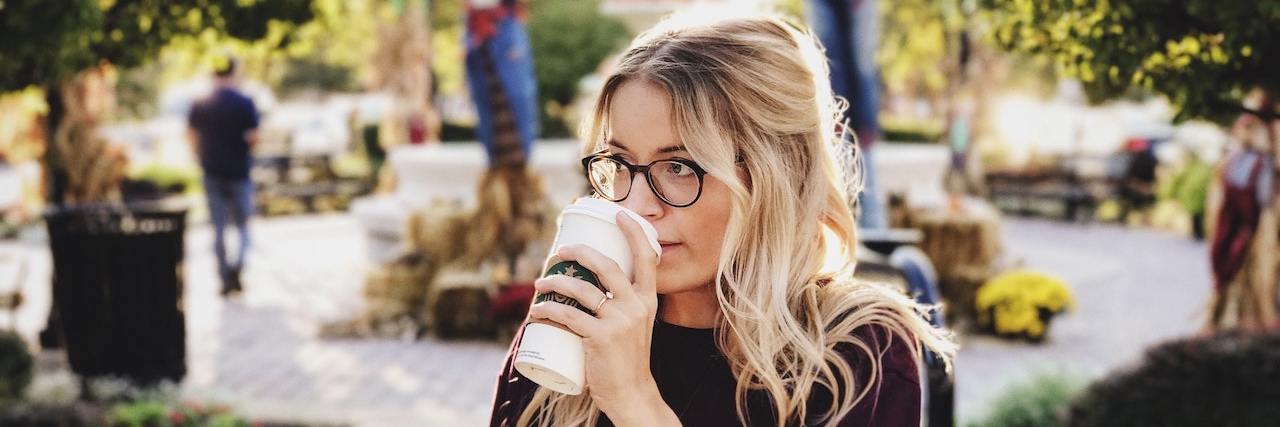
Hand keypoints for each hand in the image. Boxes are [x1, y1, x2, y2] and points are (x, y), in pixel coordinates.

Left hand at [527, 212, 673, 423]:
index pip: (647, 258)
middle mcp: (637, 306)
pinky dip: (548, 311)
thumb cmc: (628, 359)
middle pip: (607, 266)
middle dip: (581, 252)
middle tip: (560, 250)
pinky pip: (568, 316)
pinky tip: (536, 310)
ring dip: (556, 281)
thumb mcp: (634, 326)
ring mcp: (619, 322)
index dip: (633, 232)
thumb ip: (620, 305)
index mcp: (649, 300)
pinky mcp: (601, 338)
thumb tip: (587, 286)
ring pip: (582, 289)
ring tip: (540, 282)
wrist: (632, 393)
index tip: (618, 214)